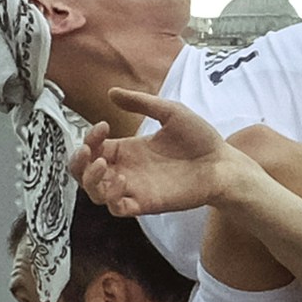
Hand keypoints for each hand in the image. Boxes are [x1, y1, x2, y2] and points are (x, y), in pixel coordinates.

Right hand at [72, 89, 238, 221]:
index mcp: (128, 149)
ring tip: (104, 164)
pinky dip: (111, 197)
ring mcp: (134, 188)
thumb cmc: (200, 138)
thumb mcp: (169, 112)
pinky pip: (117, 209)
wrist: (222, 162)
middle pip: (85, 174)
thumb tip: (112, 92)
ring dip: (91, 179)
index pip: (93, 148)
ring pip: (95, 194)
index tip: (103, 125)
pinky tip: (120, 180)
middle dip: (78, 162)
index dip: (89, 138)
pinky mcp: (146, 204)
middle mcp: (127, 170)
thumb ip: (141, 102)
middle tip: (90, 151)